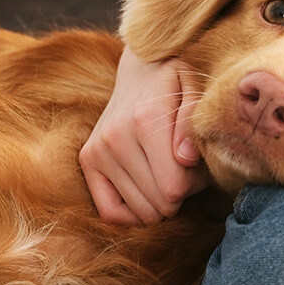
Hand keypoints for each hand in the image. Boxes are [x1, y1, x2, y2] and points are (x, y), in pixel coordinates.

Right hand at [79, 47, 208, 224]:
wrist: (140, 70)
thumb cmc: (175, 82)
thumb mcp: (194, 87)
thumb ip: (193, 122)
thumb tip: (186, 158)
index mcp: (145, 119)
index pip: (174, 186)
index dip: (194, 184)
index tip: (196, 165)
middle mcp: (115, 137)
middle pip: (160, 202)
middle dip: (180, 194)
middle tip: (184, 171)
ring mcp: (97, 150)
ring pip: (140, 211)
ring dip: (160, 202)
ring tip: (167, 177)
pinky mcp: (87, 160)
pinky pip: (109, 212)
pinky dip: (133, 215)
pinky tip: (147, 197)